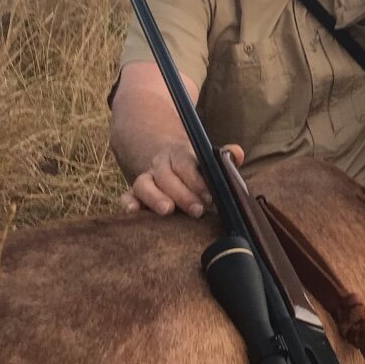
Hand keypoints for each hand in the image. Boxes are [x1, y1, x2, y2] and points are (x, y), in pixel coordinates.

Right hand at [120, 142, 245, 216]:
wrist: (162, 157)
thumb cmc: (191, 167)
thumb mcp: (205, 158)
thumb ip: (222, 157)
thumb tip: (237, 153)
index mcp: (179, 155)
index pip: (186, 164)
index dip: (196, 180)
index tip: (209, 196)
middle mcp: (160, 165)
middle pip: (167, 177)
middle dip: (182, 194)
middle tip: (198, 210)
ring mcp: (146, 179)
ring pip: (144, 184)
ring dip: (155, 198)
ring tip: (167, 210)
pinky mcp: (135, 193)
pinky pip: (128, 195)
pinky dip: (128, 202)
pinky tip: (134, 211)